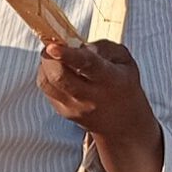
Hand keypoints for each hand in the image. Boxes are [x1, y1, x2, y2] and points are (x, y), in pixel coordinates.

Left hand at [41, 39, 164, 171]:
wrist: (125, 127)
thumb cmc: (124, 84)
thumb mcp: (126, 62)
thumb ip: (104, 48)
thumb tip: (76, 46)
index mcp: (112, 82)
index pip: (88, 68)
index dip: (69, 55)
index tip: (55, 44)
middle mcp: (91, 98)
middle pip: (58, 75)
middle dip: (50, 56)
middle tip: (55, 44)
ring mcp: (74, 109)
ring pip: (47, 81)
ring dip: (47, 64)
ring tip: (62, 59)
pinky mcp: (61, 113)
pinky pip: (45, 88)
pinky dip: (46, 75)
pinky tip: (60, 73)